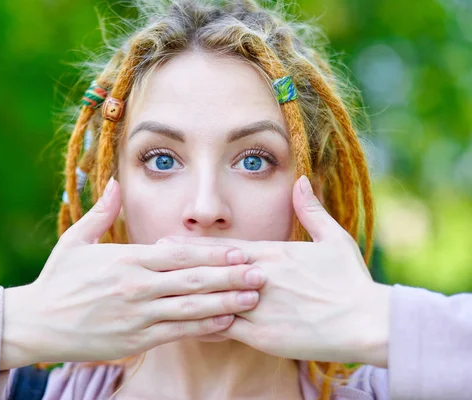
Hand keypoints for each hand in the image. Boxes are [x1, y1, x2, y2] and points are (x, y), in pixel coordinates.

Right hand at [0, 178, 266, 368]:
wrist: (36, 324)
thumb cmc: (58, 280)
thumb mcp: (76, 241)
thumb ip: (102, 212)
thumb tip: (118, 183)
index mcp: (126, 260)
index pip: (178, 254)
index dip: (212, 253)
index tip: (239, 251)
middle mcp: (136, 287)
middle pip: (192, 280)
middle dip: (230, 276)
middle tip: (261, 273)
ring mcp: (137, 315)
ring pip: (190, 308)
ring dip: (225, 302)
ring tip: (253, 298)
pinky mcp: (135, 339)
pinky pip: (176, 332)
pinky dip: (203, 328)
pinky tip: (225, 322)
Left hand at [161, 176, 390, 366]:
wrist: (369, 322)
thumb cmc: (352, 280)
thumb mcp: (334, 239)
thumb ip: (311, 210)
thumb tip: (302, 179)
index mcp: (274, 255)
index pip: (224, 248)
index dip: (193, 246)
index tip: (168, 242)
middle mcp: (260, 278)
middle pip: (211, 271)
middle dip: (180, 267)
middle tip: (151, 262)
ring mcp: (259, 307)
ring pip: (213, 301)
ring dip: (187, 297)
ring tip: (158, 294)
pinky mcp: (263, 336)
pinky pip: (226, 330)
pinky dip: (205, 327)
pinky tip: (184, 327)